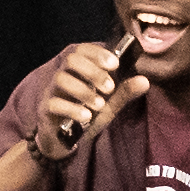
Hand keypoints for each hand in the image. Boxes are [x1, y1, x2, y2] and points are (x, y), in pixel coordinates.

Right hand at [35, 43, 127, 160]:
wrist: (63, 141)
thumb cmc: (85, 115)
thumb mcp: (108, 105)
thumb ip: (123, 93)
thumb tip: (145, 80)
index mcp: (76, 69)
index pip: (82, 49)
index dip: (97, 53)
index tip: (114, 64)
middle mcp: (62, 75)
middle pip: (70, 59)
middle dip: (92, 71)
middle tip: (109, 87)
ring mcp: (51, 91)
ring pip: (61, 79)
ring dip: (84, 90)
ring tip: (99, 105)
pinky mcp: (44, 110)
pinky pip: (53, 103)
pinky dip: (72, 109)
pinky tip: (86, 117)